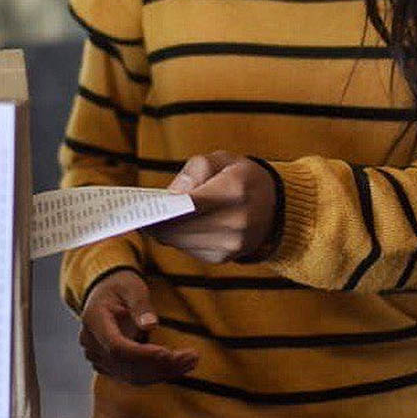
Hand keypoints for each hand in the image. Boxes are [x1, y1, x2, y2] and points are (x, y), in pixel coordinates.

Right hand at [78, 269, 197, 384]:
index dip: (142, 354)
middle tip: (191, 357)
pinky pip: (133, 376)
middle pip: (126, 366)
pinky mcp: (110, 366)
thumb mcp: (131, 286)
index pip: (116, 347)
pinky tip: (179, 365)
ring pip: (131, 376)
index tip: (167, 353)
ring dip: (163, 372)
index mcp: (94, 320)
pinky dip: (156, 373)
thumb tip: (150, 325)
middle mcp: (92, 343)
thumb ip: (140, 304)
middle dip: (160, 366)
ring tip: (191, 361)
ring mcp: (98, 357)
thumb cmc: (120, 285)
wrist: (106, 292)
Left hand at [145, 151, 278, 263]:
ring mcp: (231, 244)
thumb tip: (171, 194)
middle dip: (158, 219)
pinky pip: (189, 249)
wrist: (276, 207)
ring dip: (165, 230)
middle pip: (181, 226)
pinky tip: (176, 226)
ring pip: (180, 241)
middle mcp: (236, 222)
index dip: (163, 206)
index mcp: (235, 190)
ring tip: (154, 217)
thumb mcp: (223, 160)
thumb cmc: (243, 177)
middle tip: (140, 210)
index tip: (143, 204)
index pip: (191, 203)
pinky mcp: (224, 258)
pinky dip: (179, 238)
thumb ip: (195, 170)